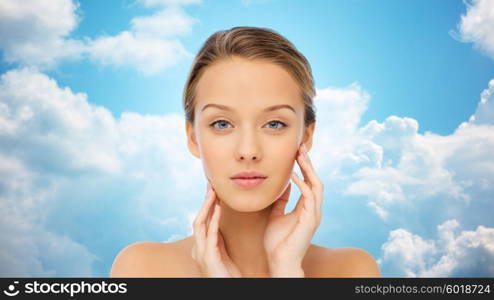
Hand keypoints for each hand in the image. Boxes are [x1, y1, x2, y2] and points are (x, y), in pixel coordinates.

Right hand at [191, 182, 241, 276]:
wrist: (227, 290)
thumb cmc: (227, 275)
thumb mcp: (221, 252)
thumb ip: (218, 239)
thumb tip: (218, 221)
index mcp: (200, 246)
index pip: (201, 221)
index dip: (205, 205)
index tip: (212, 190)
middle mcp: (197, 248)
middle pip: (198, 218)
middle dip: (204, 201)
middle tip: (211, 184)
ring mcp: (200, 253)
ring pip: (200, 223)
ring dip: (207, 206)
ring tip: (213, 192)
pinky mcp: (208, 257)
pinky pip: (210, 234)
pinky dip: (214, 219)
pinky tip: (218, 208)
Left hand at [263, 144, 323, 276]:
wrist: (279, 261)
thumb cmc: (277, 242)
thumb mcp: (276, 215)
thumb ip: (281, 201)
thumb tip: (283, 186)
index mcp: (306, 208)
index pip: (309, 181)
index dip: (303, 166)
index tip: (296, 152)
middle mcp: (313, 209)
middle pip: (315, 179)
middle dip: (308, 162)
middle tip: (300, 146)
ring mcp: (314, 214)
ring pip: (317, 185)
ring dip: (308, 169)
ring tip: (299, 154)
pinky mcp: (310, 220)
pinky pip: (309, 197)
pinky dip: (302, 184)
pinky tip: (292, 174)